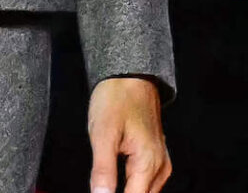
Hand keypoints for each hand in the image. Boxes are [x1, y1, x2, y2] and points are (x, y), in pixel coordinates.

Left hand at [87, 77, 170, 192]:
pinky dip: (132, 185)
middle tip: (99, 187)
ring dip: (127, 190)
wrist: (130, 78)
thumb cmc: (116, 100)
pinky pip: (146, 180)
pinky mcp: (156, 156)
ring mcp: (161, 162)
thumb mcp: (102, 135)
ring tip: (105, 184)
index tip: (100, 192)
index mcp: (149, 163)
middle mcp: (160, 166)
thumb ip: (103, 169)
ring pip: (145, 191)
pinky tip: (117, 181)